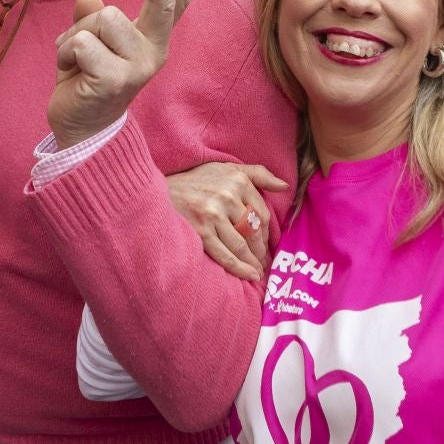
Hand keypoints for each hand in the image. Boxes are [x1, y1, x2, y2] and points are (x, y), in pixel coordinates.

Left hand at [48, 0, 204, 148]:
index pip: (173, 3)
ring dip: (75, 35)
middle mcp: (152, 51)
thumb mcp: (88, 44)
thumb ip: (92, 19)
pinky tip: (70, 73)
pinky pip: (82, 43)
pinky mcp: (116, 80)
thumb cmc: (85, 83)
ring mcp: (138, 66)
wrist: (81, 132)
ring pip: (102, 19)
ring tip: (75, 61)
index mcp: (149, 40)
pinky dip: (65, 53)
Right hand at [166, 162, 287, 281]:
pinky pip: (226, 255)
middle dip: (261, 250)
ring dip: (253, 262)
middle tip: (264, 262)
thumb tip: (284, 186)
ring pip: (242, 245)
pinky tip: (249, 275)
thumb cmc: (196, 180)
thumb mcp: (226, 168)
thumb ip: (258, 174)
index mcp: (237, 180)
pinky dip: (240, 268)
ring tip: (258, 271)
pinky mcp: (201, 231)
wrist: (159, 191)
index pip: (262, 213)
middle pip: (254, 231)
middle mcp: (227, 196)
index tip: (267, 244)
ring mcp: (214, 214)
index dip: (267, 233)